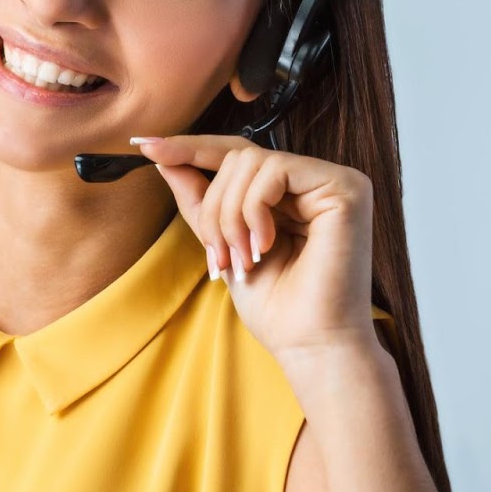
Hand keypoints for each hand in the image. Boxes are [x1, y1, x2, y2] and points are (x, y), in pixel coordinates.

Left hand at [131, 133, 380, 359]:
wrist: (310, 345)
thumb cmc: (275, 306)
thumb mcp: (222, 246)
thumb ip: (200, 202)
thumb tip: (166, 161)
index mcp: (289, 193)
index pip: (236, 155)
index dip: (190, 148)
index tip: (145, 146)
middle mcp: (313, 180)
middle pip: (237, 158)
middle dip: (215, 208)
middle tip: (220, 258)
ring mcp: (332, 180)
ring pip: (251, 161)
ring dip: (231, 215)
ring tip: (244, 259)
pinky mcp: (345, 187)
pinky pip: (275, 171)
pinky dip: (255, 210)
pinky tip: (266, 245)